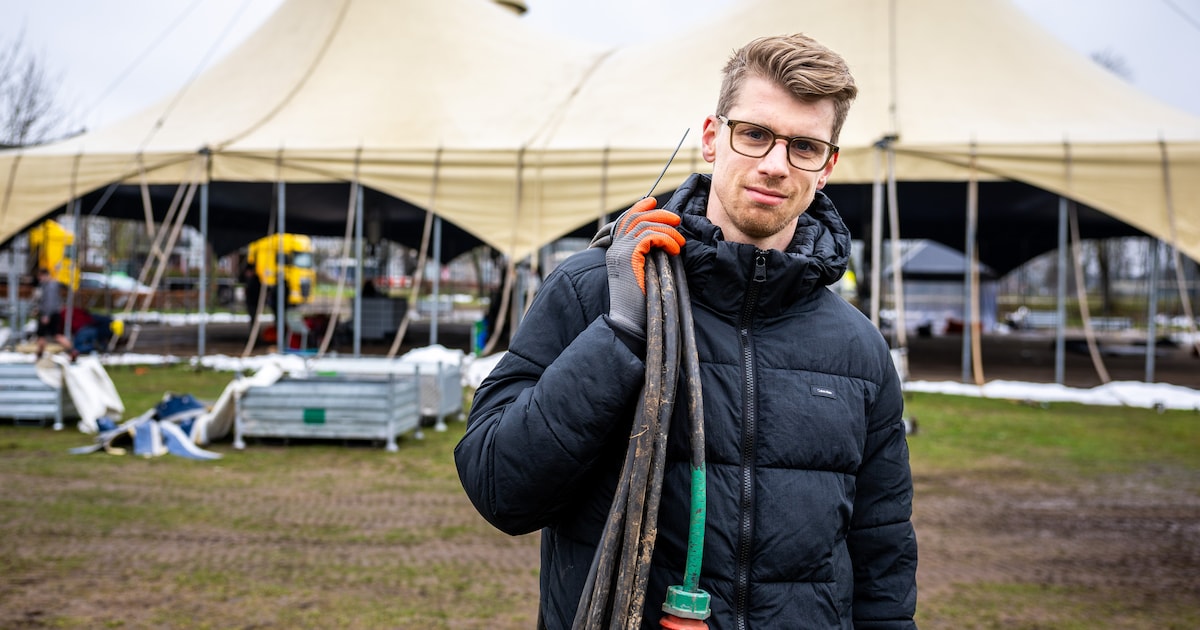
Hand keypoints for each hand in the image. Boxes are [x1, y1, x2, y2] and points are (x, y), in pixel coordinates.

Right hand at [604, 198, 684, 333]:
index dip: (640, 208)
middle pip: (636, 218)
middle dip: (659, 214)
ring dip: (667, 229)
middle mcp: (615, 249)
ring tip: (680, 242)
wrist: (629, 321)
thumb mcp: (643, 274)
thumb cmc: (640, 303)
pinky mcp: (629, 256)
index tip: (653, 202)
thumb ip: (648, 257)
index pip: (625, 220)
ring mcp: (620, 251)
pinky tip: (675, 249)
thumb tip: (664, 241)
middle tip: (677, 220)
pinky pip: (650, 236)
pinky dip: (666, 239)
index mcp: (616, 251)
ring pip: (645, 225)